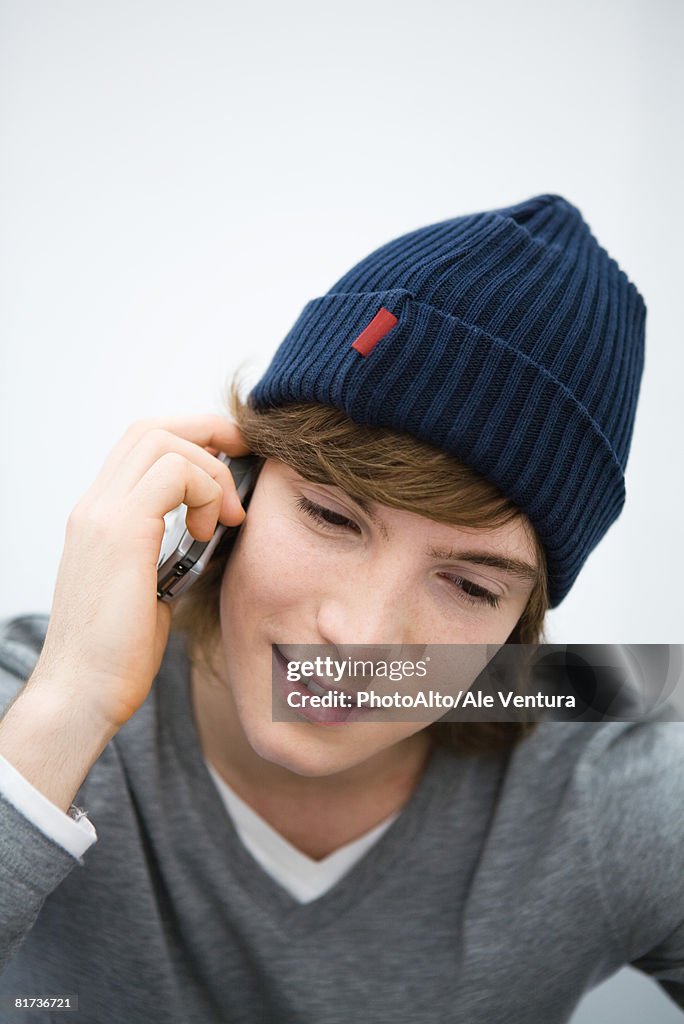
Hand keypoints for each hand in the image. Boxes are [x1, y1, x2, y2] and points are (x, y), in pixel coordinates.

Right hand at [31, 415, 249, 729]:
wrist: (82, 693)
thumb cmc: (116, 652)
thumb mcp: (150, 586)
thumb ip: (170, 548)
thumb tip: (212, 529)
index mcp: (100, 515)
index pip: (143, 444)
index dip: (194, 439)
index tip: (234, 459)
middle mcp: (95, 505)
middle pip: (153, 429)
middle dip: (210, 434)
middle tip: (246, 463)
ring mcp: (102, 514)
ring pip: (163, 441)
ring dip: (210, 470)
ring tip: (224, 518)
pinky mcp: (121, 532)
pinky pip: (174, 474)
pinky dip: (205, 490)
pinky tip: (208, 531)